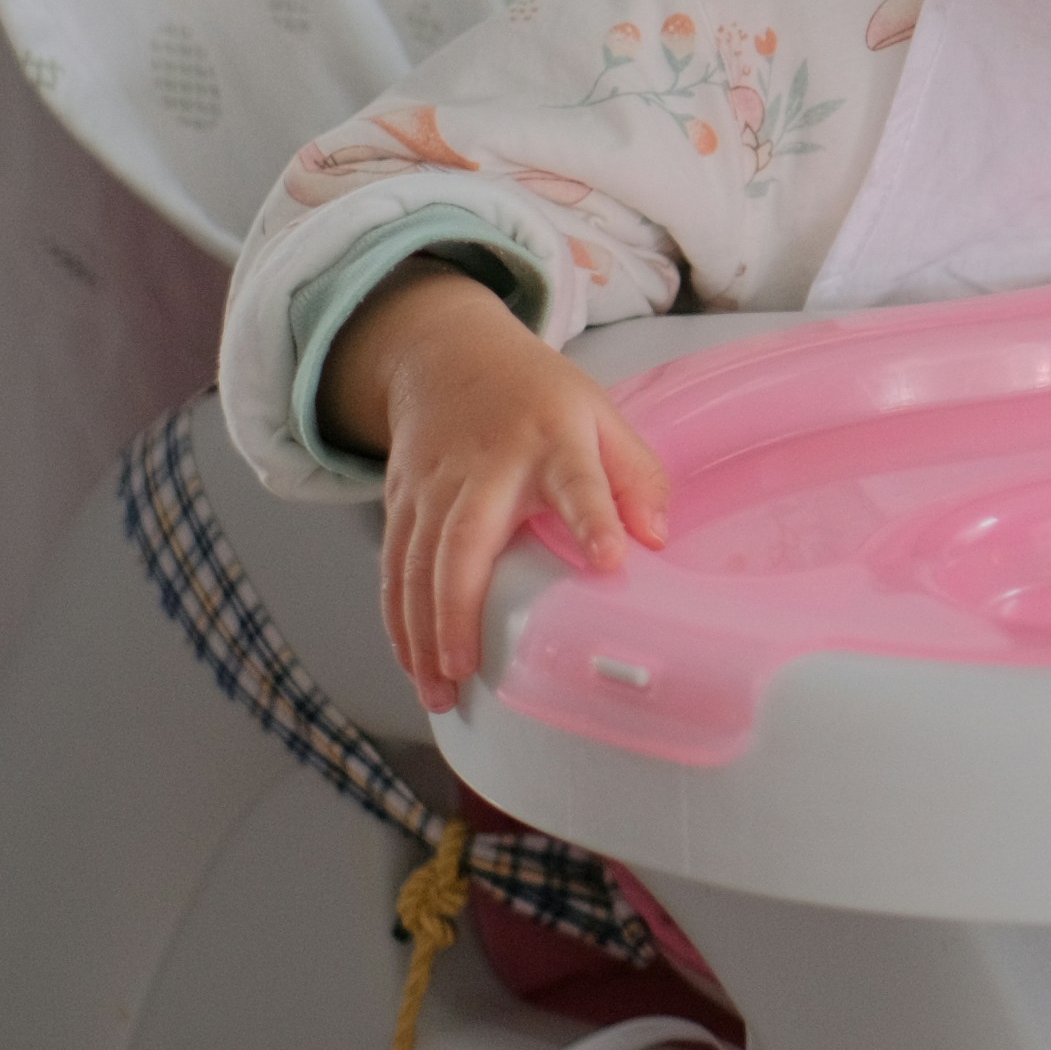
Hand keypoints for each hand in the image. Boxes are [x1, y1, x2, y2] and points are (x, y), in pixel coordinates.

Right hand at [322, 256, 668, 712]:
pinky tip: (411, 663)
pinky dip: (396, 619)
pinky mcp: (400, 501)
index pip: (577, 481)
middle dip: (458, 609)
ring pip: (416, 564)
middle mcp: (485, 465)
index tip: (610, 561)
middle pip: (464, 540)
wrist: (449, 356)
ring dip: (420, 632)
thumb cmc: (539, 398)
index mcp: (553, 439)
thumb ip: (637, 476)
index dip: (595, 519)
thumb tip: (658, 540)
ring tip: (440, 693)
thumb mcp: (602, 415)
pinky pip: (393, 568)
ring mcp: (433, 484)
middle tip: (467, 670)